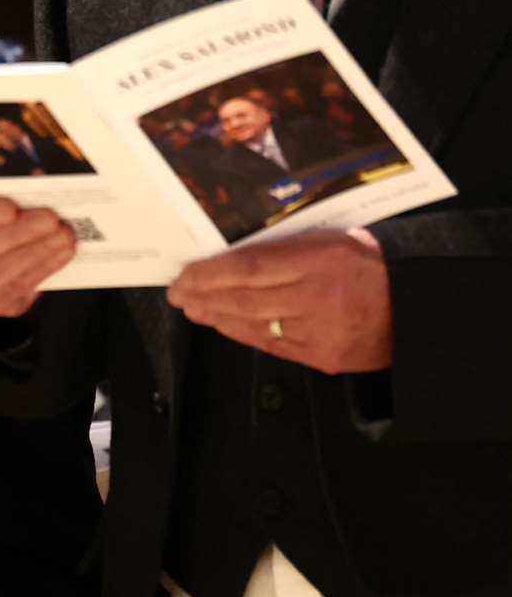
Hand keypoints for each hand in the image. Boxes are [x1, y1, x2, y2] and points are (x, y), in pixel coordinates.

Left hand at [167, 228, 391, 372]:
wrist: (418, 307)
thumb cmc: (373, 265)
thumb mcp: (333, 239)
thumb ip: (288, 246)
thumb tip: (234, 252)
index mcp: (323, 259)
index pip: (250, 267)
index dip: (210, 273)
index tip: (185, 273)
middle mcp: (319, 297)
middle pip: (245, 298)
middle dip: (204, 296)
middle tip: (177, 292)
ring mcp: (320, 331)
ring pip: (253, 323)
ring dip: (216, 315)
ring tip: (192, 306)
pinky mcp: (322, 357)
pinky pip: (271, 344)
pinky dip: (241, 332)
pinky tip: (222, 323)